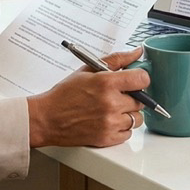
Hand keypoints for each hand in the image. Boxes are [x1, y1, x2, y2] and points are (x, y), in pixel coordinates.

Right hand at [26, 47, 147, 147]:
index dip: (139, 78)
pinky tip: (108, 121)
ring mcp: (110, 123)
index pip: (142, 79)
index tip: (134, 80)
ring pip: (137, 119)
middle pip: (141, 100)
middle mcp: (111, 103)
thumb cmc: (64, 94)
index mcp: (106, 83)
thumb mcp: (87, 70)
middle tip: (116, 96)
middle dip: (131, 97)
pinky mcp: (107, 139)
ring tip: (111, 110)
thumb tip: (137, 51)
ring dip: (128, 114)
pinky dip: (121, 128)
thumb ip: (116, 60)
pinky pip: (128, 133)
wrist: (46, 118)